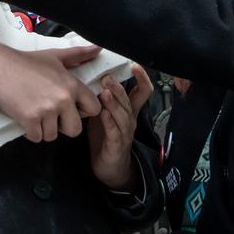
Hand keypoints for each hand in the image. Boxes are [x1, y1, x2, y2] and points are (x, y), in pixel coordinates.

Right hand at [0, 41, 104, 142]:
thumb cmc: (25, 61)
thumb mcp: (55, 56)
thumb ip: (79, 55)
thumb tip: (98, 48)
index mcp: (72, 85)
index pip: (95, 109)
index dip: (83, 112)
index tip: (71, 108)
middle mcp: (63, 98)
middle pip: (76, 129)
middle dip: (63, 126)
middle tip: (50, 115)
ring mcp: (46, 110)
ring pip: (53, 135)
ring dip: (44, 129)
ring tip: (35, 112)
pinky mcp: (29, 119)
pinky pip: (37, 137)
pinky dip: (30, 131)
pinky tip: (25, 117)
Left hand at [86, 63, 152, 189]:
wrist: (110, 168)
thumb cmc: (106, 137)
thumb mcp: (105, 113)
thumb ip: (102, 97)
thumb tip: (91, 74)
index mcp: (128, 110)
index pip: (142, 91)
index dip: (142, 78)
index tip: (134, 65)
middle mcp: (130, 120)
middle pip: (129, 101)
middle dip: (118, 88)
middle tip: (106, 77)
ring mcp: (125, 133)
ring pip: (123, 116)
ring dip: (115, 103)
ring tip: (105, 92)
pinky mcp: (116, 146)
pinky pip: (115, 133)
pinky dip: (110, 123)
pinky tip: (104, 114)